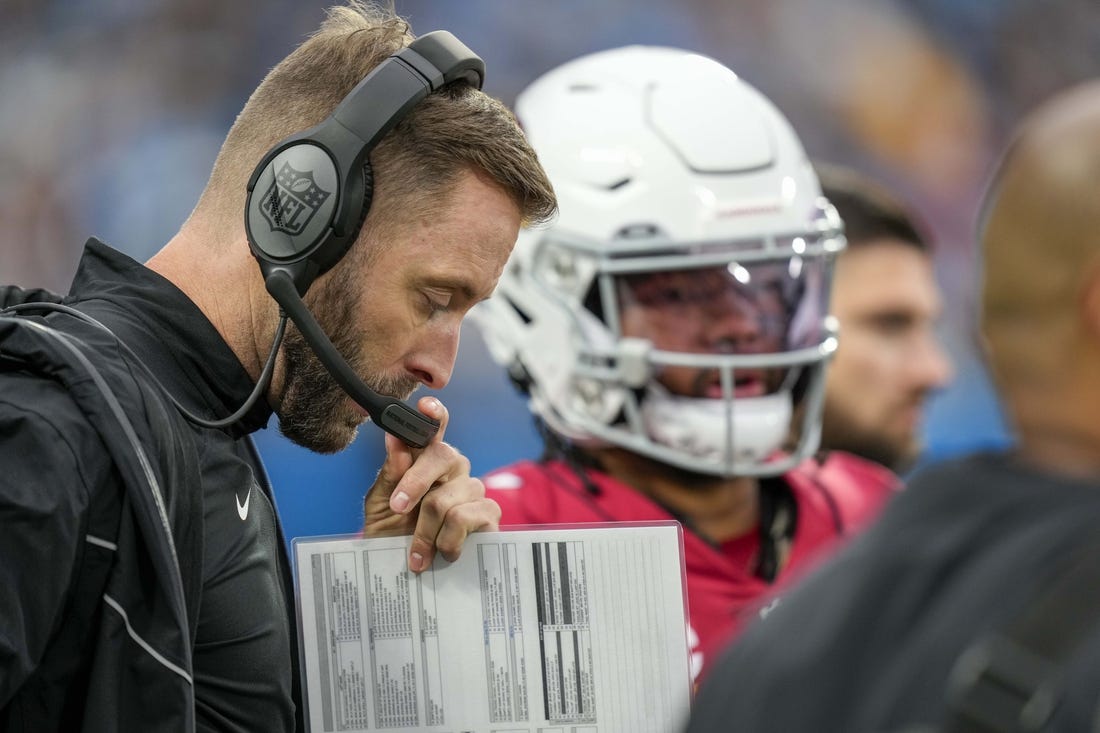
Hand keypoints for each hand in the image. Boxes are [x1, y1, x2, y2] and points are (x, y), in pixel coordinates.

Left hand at [362, 396, 500, 572]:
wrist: (405, 573)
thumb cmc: (392, 533)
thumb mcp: (381, 504)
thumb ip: (390, 473)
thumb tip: (395, 440)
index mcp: (425, 458)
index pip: (434, 427)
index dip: (434, 414)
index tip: (426, 406)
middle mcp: (453, 469)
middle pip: (442, 455)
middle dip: (414, 484)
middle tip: (397, 509)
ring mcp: (473, 490)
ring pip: (446, 496)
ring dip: (425, 529)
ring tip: (417, 552)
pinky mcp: (489, 514)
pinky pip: (466, 516)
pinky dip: (447, 540)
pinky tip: (444, 553)